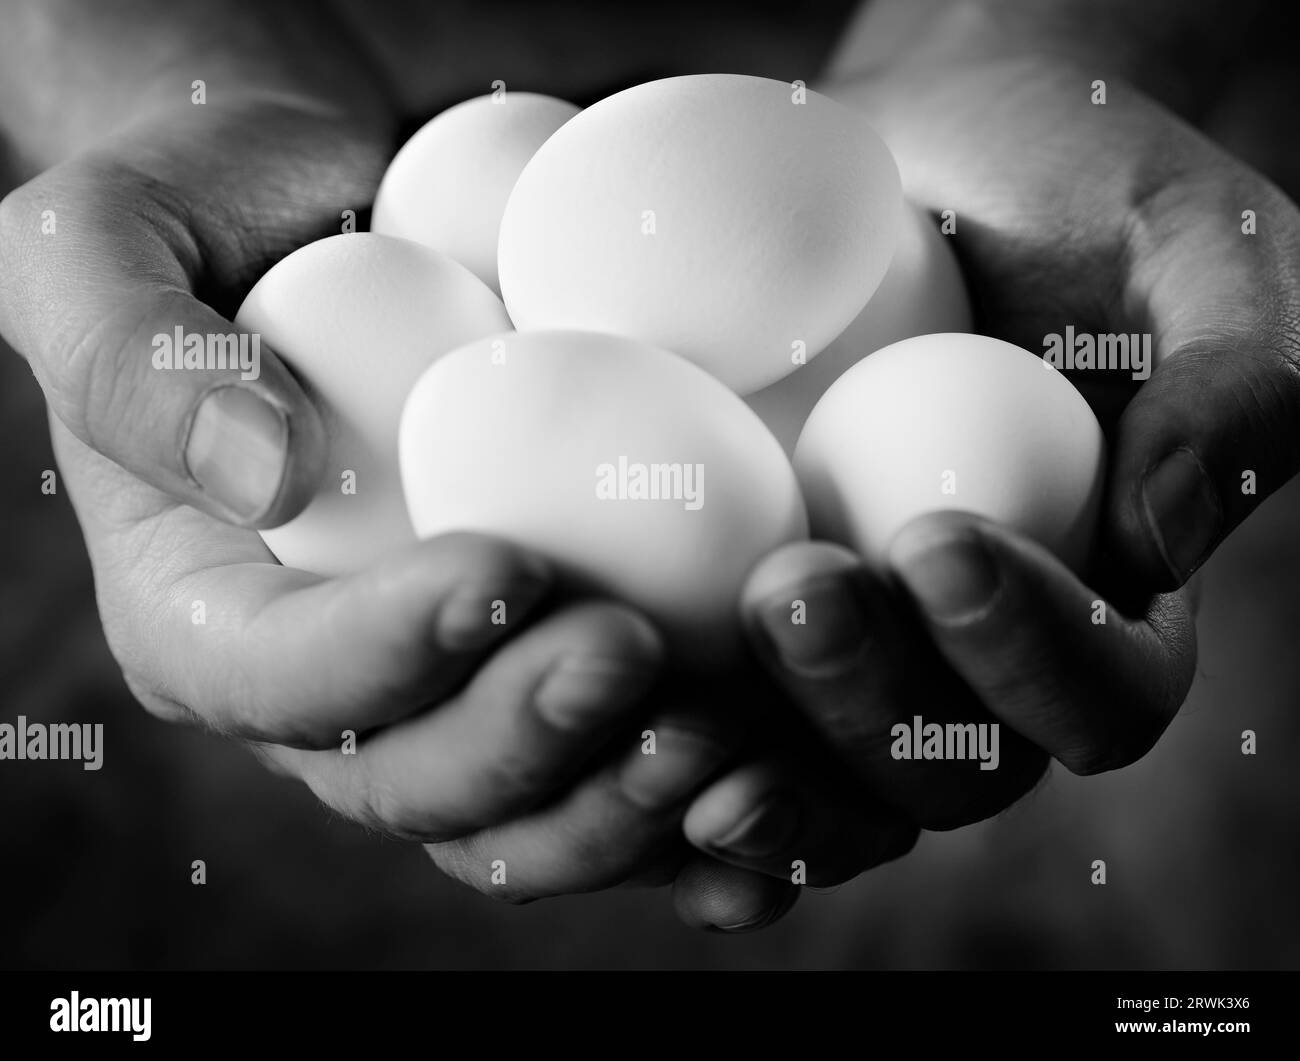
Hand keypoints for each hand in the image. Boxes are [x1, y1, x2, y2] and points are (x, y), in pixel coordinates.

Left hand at [679, 29, 1299, 914]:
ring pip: (829, 776)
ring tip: (678, 702)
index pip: (1104, 690)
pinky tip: (620, 745)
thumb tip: (1161, 540)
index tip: (937, 540)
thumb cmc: (1084, 187)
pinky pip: (727, 730)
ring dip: (762, 763)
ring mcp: (865, 652)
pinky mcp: (750, 625)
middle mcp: (984, 658)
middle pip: (950, 767)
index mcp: (1112, 602)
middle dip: (869, 701)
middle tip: (791, 589)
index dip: (1029, 650)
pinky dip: (678, 762)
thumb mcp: (1201, 247)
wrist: (930, 157)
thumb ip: (1233, 382)